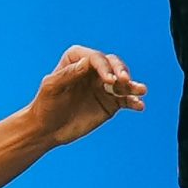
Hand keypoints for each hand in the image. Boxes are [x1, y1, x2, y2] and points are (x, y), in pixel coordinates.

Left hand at [28, 46, 145, 146]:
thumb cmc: (45, 105)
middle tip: (125, 81)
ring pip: (123, 81)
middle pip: (113, 65)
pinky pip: (126, 100)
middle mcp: (93, 70)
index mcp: (77, 60)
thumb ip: (68, 74)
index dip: (104, 66)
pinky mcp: (111, 103)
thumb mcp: (51, 88)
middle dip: (121, 71)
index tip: (108, 79)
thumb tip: (86, 63)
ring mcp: (104, 86)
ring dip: (133, 85)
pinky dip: (134, 101)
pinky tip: (139, 106)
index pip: (95, 58)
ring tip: (141, 90)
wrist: (47, 130)